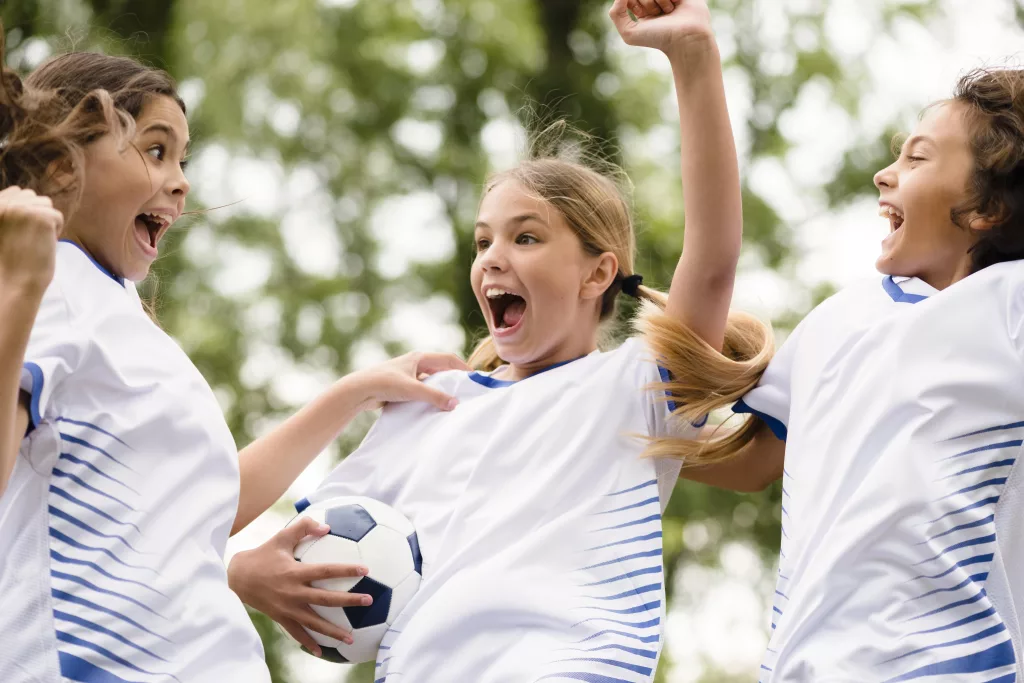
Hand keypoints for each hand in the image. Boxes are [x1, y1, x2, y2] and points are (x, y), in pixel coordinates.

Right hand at [0, 186, 63, 292]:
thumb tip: (23, 192)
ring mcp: (22, 208)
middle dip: (35, 214)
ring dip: (46, 220)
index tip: (20, 231)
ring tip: (34, 239)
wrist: (13, 282)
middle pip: (31, 195)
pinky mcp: (40, 217)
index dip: (25, 211)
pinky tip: (43, 243)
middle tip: (27, 238)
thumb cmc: (6, 260)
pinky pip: (57, 216)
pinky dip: (56, 230)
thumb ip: (8, 211)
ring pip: (45, 203)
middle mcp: (3, 203)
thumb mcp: (0, 227)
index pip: (15, 191)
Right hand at [228, 517, 370, 654]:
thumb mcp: (281, 537)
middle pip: (326, 599)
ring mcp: (287, 608)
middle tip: (369, 601)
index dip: (345, 570)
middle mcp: (293, 592)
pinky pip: (297, 633)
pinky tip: (322, 652)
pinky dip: (309, 643)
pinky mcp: (281, 618)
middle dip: (349, 601)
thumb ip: (303, 528)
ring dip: (333, 631)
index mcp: (295, 573)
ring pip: (314, 622)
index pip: (325, 571)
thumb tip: (327, 526)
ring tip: (351, 638)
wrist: (237, 578)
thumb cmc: (263, 555)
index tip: (365, 570)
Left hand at [349, 351, 470, 411]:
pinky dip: (430, 394)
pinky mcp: (402, 385)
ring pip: (431, 379)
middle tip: (466, 389)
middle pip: (441, 369)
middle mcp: (414, 363)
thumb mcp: (412, 389)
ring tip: (452, 398)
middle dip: (454, 378)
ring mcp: (407, 374)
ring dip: (441, 387)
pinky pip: (422, 388)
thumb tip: (455, 404)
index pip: (448, 359)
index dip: (463, 367)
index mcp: (419, 357)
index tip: (475, 378)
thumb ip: (434, 397)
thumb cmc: (384, 383)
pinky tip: (432, 405)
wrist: (359, 390)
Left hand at [612, 0, 713, 58]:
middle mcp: (655, 4)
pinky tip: (677, 4)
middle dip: (647, 1)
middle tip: (656, 13)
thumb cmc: (658, 38)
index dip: (632, 0)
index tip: (641, 12)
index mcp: (642, 12)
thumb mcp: (629, 32)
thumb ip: (616, 13)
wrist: (686, 37)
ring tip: (669, 11)